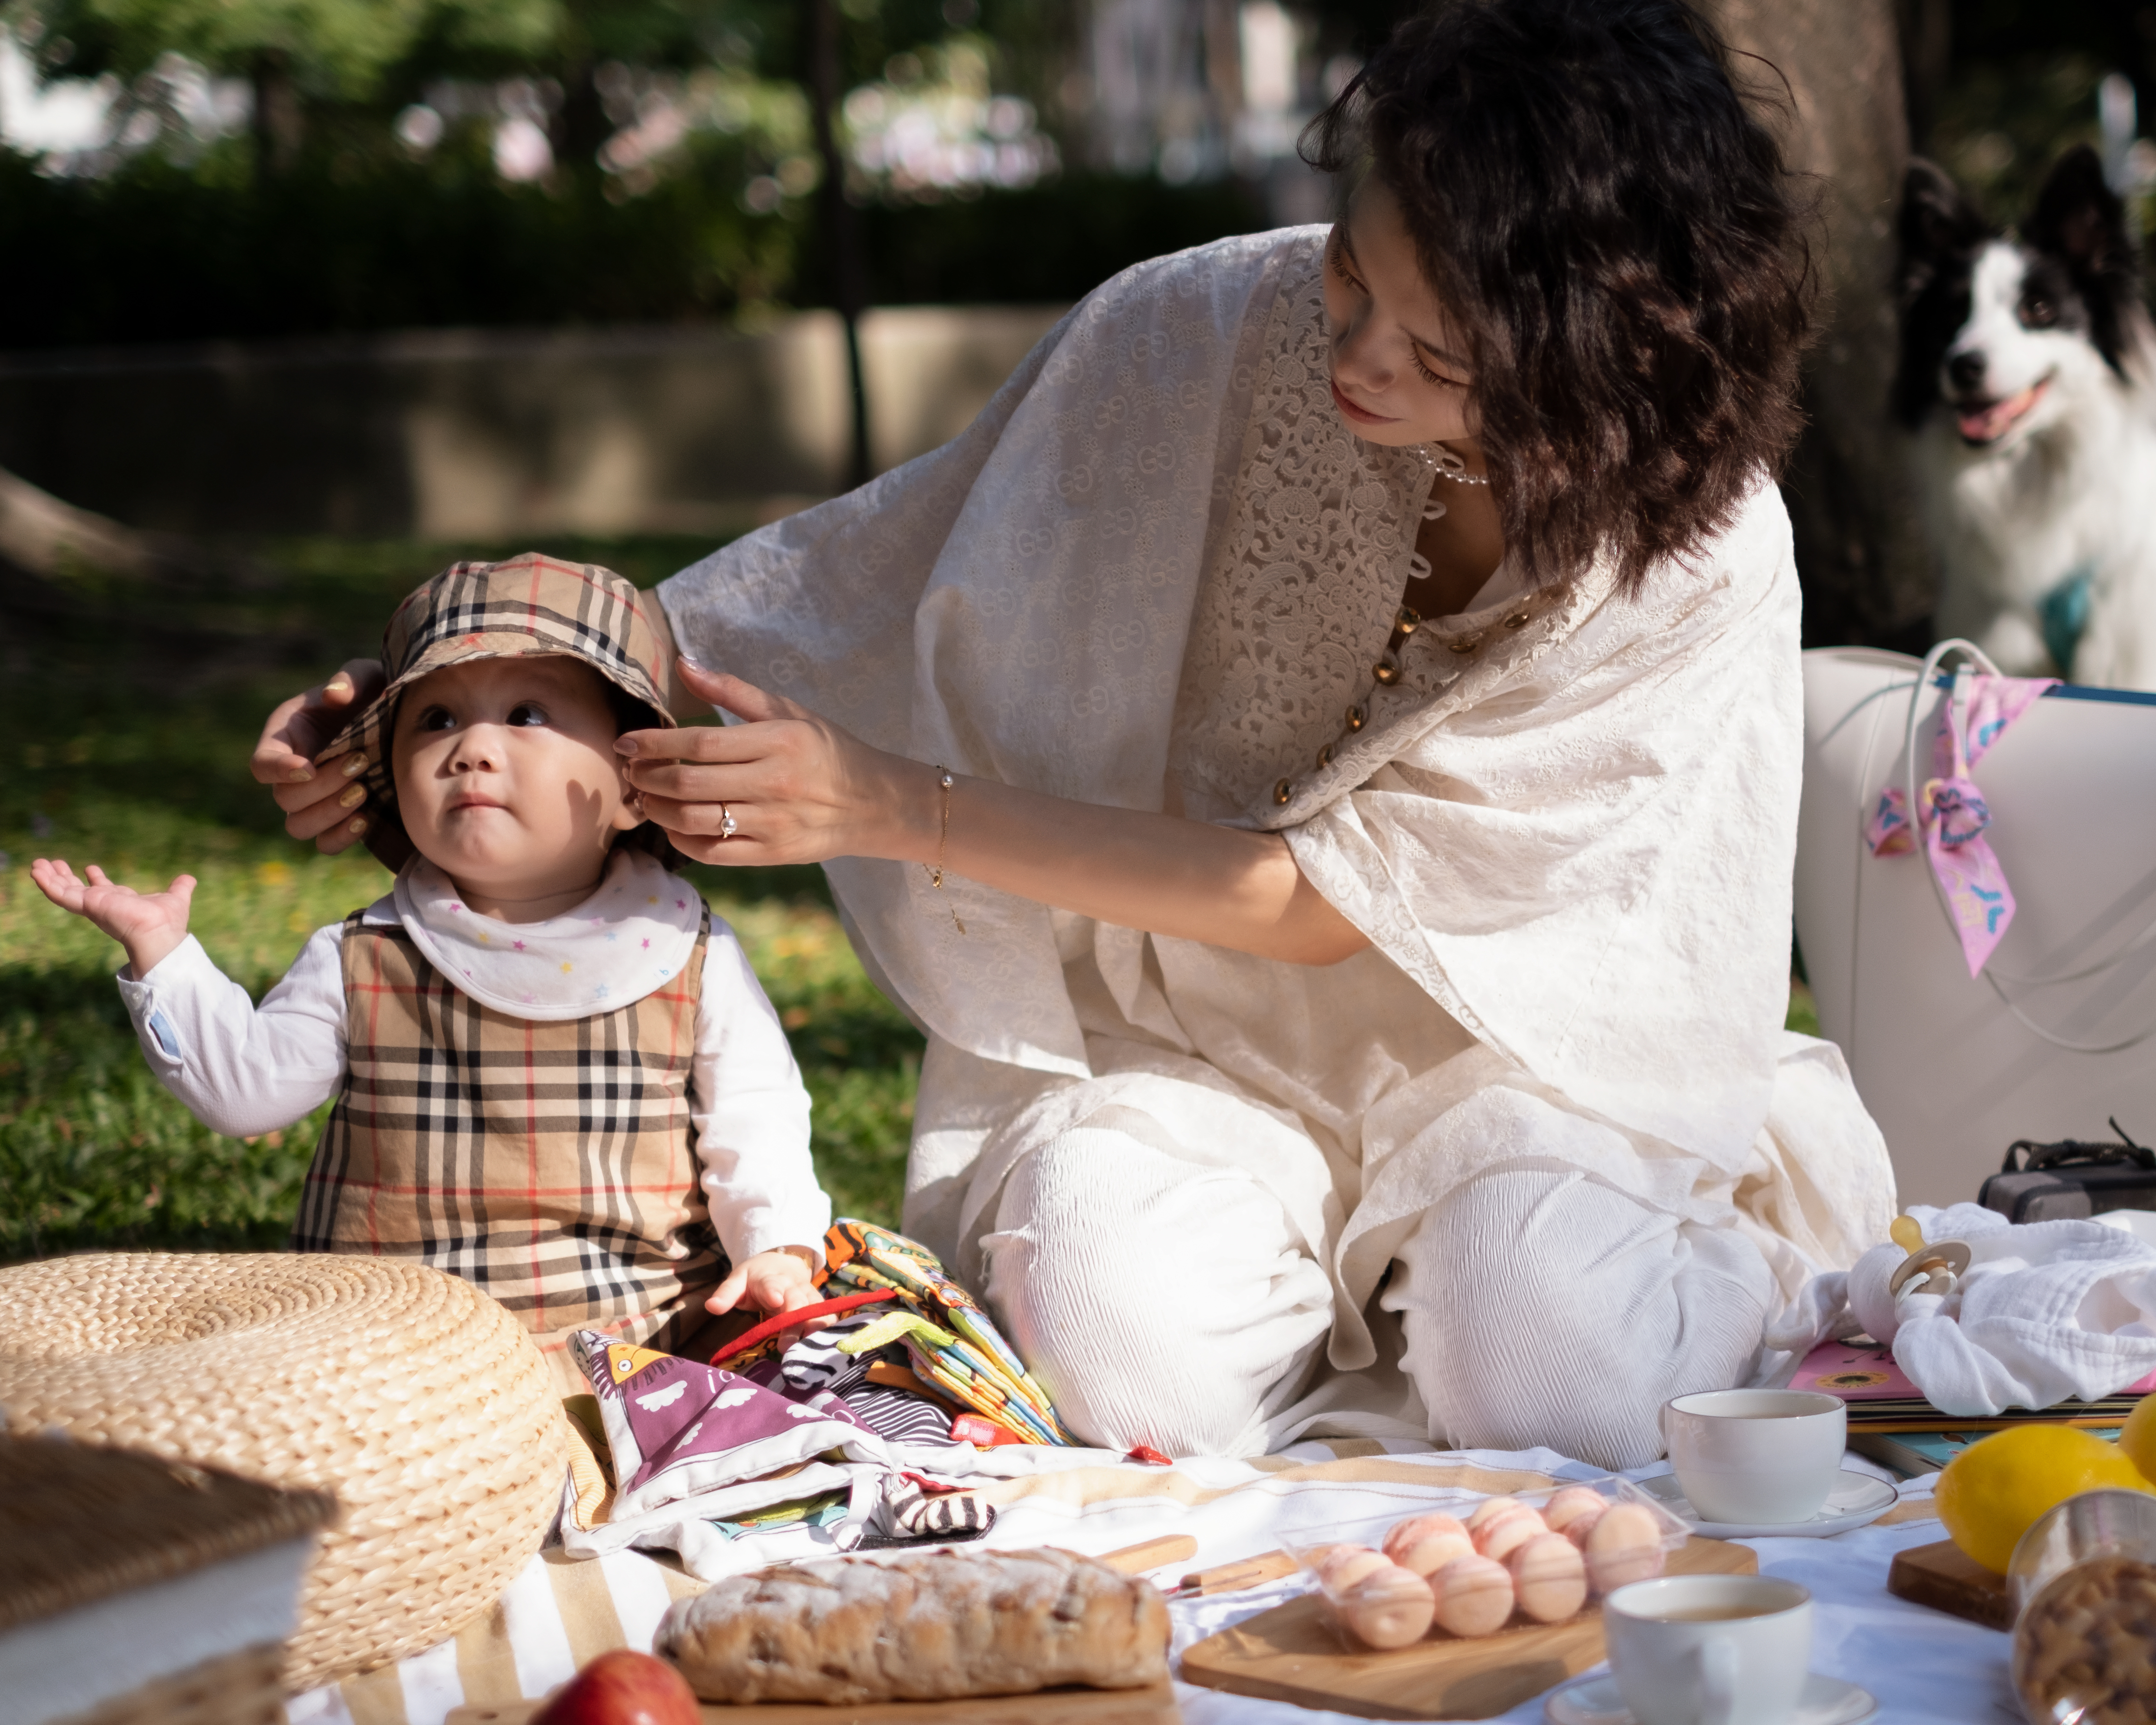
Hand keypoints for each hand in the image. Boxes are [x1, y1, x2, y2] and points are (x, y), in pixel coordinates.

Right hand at [30, 859, 195, 977]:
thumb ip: (180, 888)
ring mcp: (93, 906)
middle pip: (79, 889)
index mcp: (121, 902)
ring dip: (50, 878)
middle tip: (53, 863)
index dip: (96, 880)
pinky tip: (36, 872)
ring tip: (36, 865)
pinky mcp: (86, 905)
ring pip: (65, 891)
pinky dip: (47, 884)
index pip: (105, 890)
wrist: (158, 933)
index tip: (91, 868)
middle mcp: (104, 905)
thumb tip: (190, 879)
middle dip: (66, 877)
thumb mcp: (175, 898)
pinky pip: (60, 894)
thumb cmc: (167, 922)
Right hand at [250, 659, 390, 857]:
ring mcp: (314, 799)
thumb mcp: (368, 676)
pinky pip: (325, 843)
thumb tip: (335, 695)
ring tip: (364, 791)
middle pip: (284, 798)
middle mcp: (293, 772)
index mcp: (286, 737)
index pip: (261, 764)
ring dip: (329, 813)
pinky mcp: (338, 818)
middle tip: (360, 762)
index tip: (309, 768)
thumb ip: (351, 678)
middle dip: (322, 786)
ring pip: (299, 826)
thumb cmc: (376, 694)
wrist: (402, 723)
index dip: (278, 771)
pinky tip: (366, 817)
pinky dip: (341, 837)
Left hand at [617, 661, 934, 866]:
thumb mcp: (787, 710)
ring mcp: (773, 824)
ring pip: (696, 820)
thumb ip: (732, 689)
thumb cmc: (825, 750)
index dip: (655, 743)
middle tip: (628, 768)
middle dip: (648, 776)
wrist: (873, 803)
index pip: (701, 744)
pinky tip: (672, 825)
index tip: (626, 742)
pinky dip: (683, 841)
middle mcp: (775, 784)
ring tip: (645, 795)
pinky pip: (714, 852)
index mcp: (779, 742)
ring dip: (658, 809)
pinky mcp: (772, 854)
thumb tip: (684, 662)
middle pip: (691, 784)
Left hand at [706, 1246, 823, 1347]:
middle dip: (794, 1322)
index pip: (772, 1285)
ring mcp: (809, 1296)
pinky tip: (825, 1348)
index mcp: (770, 1280)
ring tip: (809, 1350)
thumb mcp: (737, 1281)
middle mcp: (793, 1287)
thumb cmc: (756, 1278)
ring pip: (817, 1310)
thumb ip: (726, 1295)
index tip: (775, 1301)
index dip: (774, 1292)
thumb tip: (711, 1306)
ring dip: (815, 1329)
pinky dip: (829, 1332)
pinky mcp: (819, 1307)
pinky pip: (828, 1317)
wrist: (782, 1263)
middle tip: (785, 1347)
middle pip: (798, 1302)